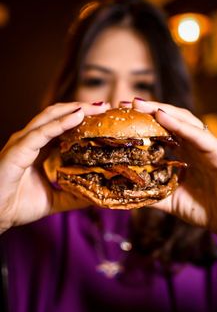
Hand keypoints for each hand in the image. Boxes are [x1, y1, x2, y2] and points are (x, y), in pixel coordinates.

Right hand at [0, 101, 109, 232]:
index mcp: (38, 148)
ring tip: (98, 106)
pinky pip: (42, 132)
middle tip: (105, 106)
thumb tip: (96, 196)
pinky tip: (78, 116)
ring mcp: (23, 142)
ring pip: (51, 116)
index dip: (82, 119)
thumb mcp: (54, 199)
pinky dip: (61, 122)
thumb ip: (73, 195)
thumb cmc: (17, 205)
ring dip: (75, 109)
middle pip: (59, 115)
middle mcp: (31, 140)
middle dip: (83, 108)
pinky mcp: (19, 149)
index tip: (104, 116)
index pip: (62, 126)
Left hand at [122, 99, 216, 252]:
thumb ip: (151, 194)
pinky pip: (198, 135)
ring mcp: (207, 146)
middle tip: (124, 104)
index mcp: (185, 153)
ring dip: (161, 110)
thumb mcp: (170, 200)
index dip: (143, 122)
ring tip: (139, 104)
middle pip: (170, 120)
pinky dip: (180, 125)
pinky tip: (162, 116)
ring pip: (184, 121)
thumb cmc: (204, 209)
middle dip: (148, 110)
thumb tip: (126, 193)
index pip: (162, 131)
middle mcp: (195, 145)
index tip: (120, 117)